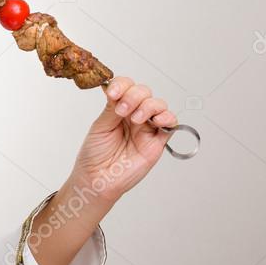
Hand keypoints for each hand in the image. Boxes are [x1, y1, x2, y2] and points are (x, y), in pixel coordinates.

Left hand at [71, 76, 177, 202]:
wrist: (98, 178)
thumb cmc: (94, 154)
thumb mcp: (100, 127)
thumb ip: (111, 108)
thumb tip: (116, 88)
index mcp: (117, 108)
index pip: (126, 87)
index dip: (122, 85)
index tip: (113, 93)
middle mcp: (133, 115)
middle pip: (144, 92)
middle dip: (134, 96)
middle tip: (122, 111)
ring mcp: (146, 127)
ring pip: (158, 105)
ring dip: (148, 106)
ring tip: (135, 119)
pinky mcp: (157, 141)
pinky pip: (171, 124)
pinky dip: (167, 117)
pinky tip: (156, 121)